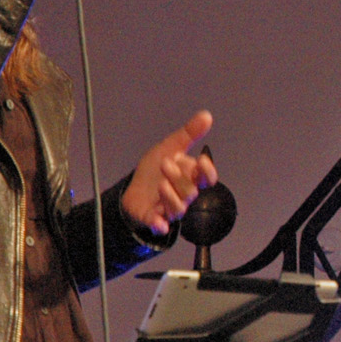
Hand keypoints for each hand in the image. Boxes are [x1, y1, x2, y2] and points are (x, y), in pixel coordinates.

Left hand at [122, 111, 217, 234]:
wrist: (133, 188)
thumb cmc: (155, 170)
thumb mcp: (170, 147)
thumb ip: (189, 134)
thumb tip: (207, 116)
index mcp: (189, 177)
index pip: (206, 179)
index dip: (207, 172)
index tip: (201, 160)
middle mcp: (182, 194)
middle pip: (190, 191)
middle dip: (180, 178)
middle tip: (166, 163)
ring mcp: (168, 208)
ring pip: (178, 208)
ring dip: (171, 196)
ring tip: (161, 183)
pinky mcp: (153, 219)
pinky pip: (160, 225)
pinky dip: (160, 224)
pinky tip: (158, 221)